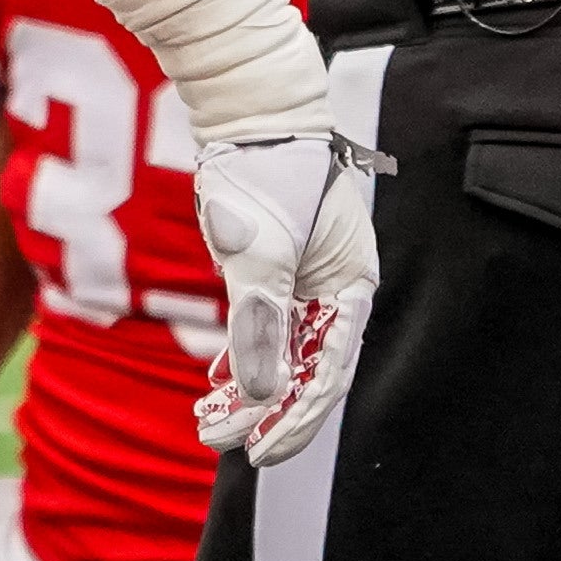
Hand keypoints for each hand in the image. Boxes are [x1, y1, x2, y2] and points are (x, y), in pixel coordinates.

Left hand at [188, 132, 379, 462]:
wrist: (247, 109)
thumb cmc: (264, 171)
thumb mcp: (260, 255)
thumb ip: (259, 327)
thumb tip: (259, 398)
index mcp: (351, 285)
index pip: (327, 373)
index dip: (295, 419)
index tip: (259, 451)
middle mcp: (335, 288)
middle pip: (306, 368)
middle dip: (267, 411)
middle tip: (224, 443)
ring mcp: (306, 278)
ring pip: (283, 351)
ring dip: (249, 389)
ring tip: (209, 423)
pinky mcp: (277, 267)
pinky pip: (265, 327)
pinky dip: (243, 356)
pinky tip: (215, 386)